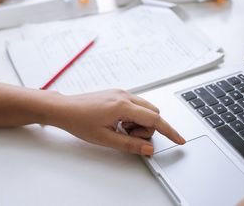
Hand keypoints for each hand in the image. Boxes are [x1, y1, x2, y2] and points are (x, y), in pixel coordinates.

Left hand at [48, 89, 185, 155]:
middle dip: (147, 127)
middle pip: (152, 112)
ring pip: (144, 108)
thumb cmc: (79, 121)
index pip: (154, 119)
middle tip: (128, 135)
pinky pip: (135, 105)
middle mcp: (124, 96)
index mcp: (122, 106)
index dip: (169, 131)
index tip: (179, 139)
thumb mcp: (105, 138)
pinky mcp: (116, 94)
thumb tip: (148, 149)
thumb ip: (130, 145)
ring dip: (139, 121)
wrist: (64, 109)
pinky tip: (117, 122)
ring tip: (120, 128)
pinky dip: (133, 116)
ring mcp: (120, 93)